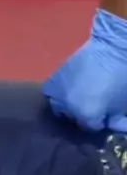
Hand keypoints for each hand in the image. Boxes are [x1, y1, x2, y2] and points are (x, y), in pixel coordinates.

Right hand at [43, 8, 126, 131]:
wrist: (116, 47)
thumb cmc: (124, 79)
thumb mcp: (124, 105)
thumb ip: (115, 120)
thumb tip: (109, 125)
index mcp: (86, 114)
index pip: (89, 127)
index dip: (98, 122)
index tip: (104, 116)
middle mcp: (69, 105)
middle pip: (73, 118)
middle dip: (84, 114)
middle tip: (95, 106)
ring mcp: (60, 90)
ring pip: (60, 106)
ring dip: (70, 104)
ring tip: (82, 97)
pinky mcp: (56, 75)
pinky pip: (53, 92)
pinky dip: (62, 92)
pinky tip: (73, 88)